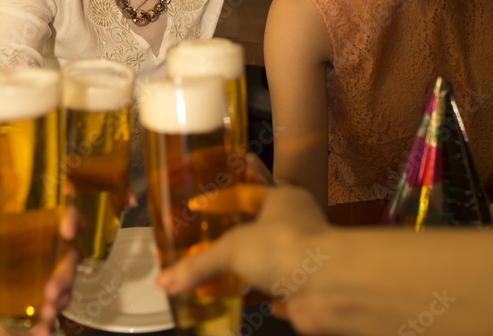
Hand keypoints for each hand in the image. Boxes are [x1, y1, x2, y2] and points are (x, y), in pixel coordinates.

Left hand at [34, 203, 82, 335]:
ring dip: (61, 297)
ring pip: (65, 280)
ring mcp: (42, 268)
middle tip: (51, 290)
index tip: (68, 231)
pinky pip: (48, 305)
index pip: (63, 208)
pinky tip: (41, 331)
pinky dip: (47, 321)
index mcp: (31, 217)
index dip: (73, 216)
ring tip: (47, 313)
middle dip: (66, 272)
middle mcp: (45, 240)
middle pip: (70, 252)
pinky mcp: (33, 292)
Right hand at [156, 185, 328, 326]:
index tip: (201, 203)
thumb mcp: (231, 249)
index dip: (221, 199)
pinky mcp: (302, 289)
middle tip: (211, 237)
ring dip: (246, 269)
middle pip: (258, 228)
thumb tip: (166, 280)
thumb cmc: (288, 247)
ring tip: (219, 272)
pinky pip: (278, 291)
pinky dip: (263, 295)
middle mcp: (295, 226)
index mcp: (283, 200)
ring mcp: (301, 258)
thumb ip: (197, 264)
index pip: (246, 193)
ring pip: (268, 261)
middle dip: (236, 235)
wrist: (326, 287)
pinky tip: (248, 298)